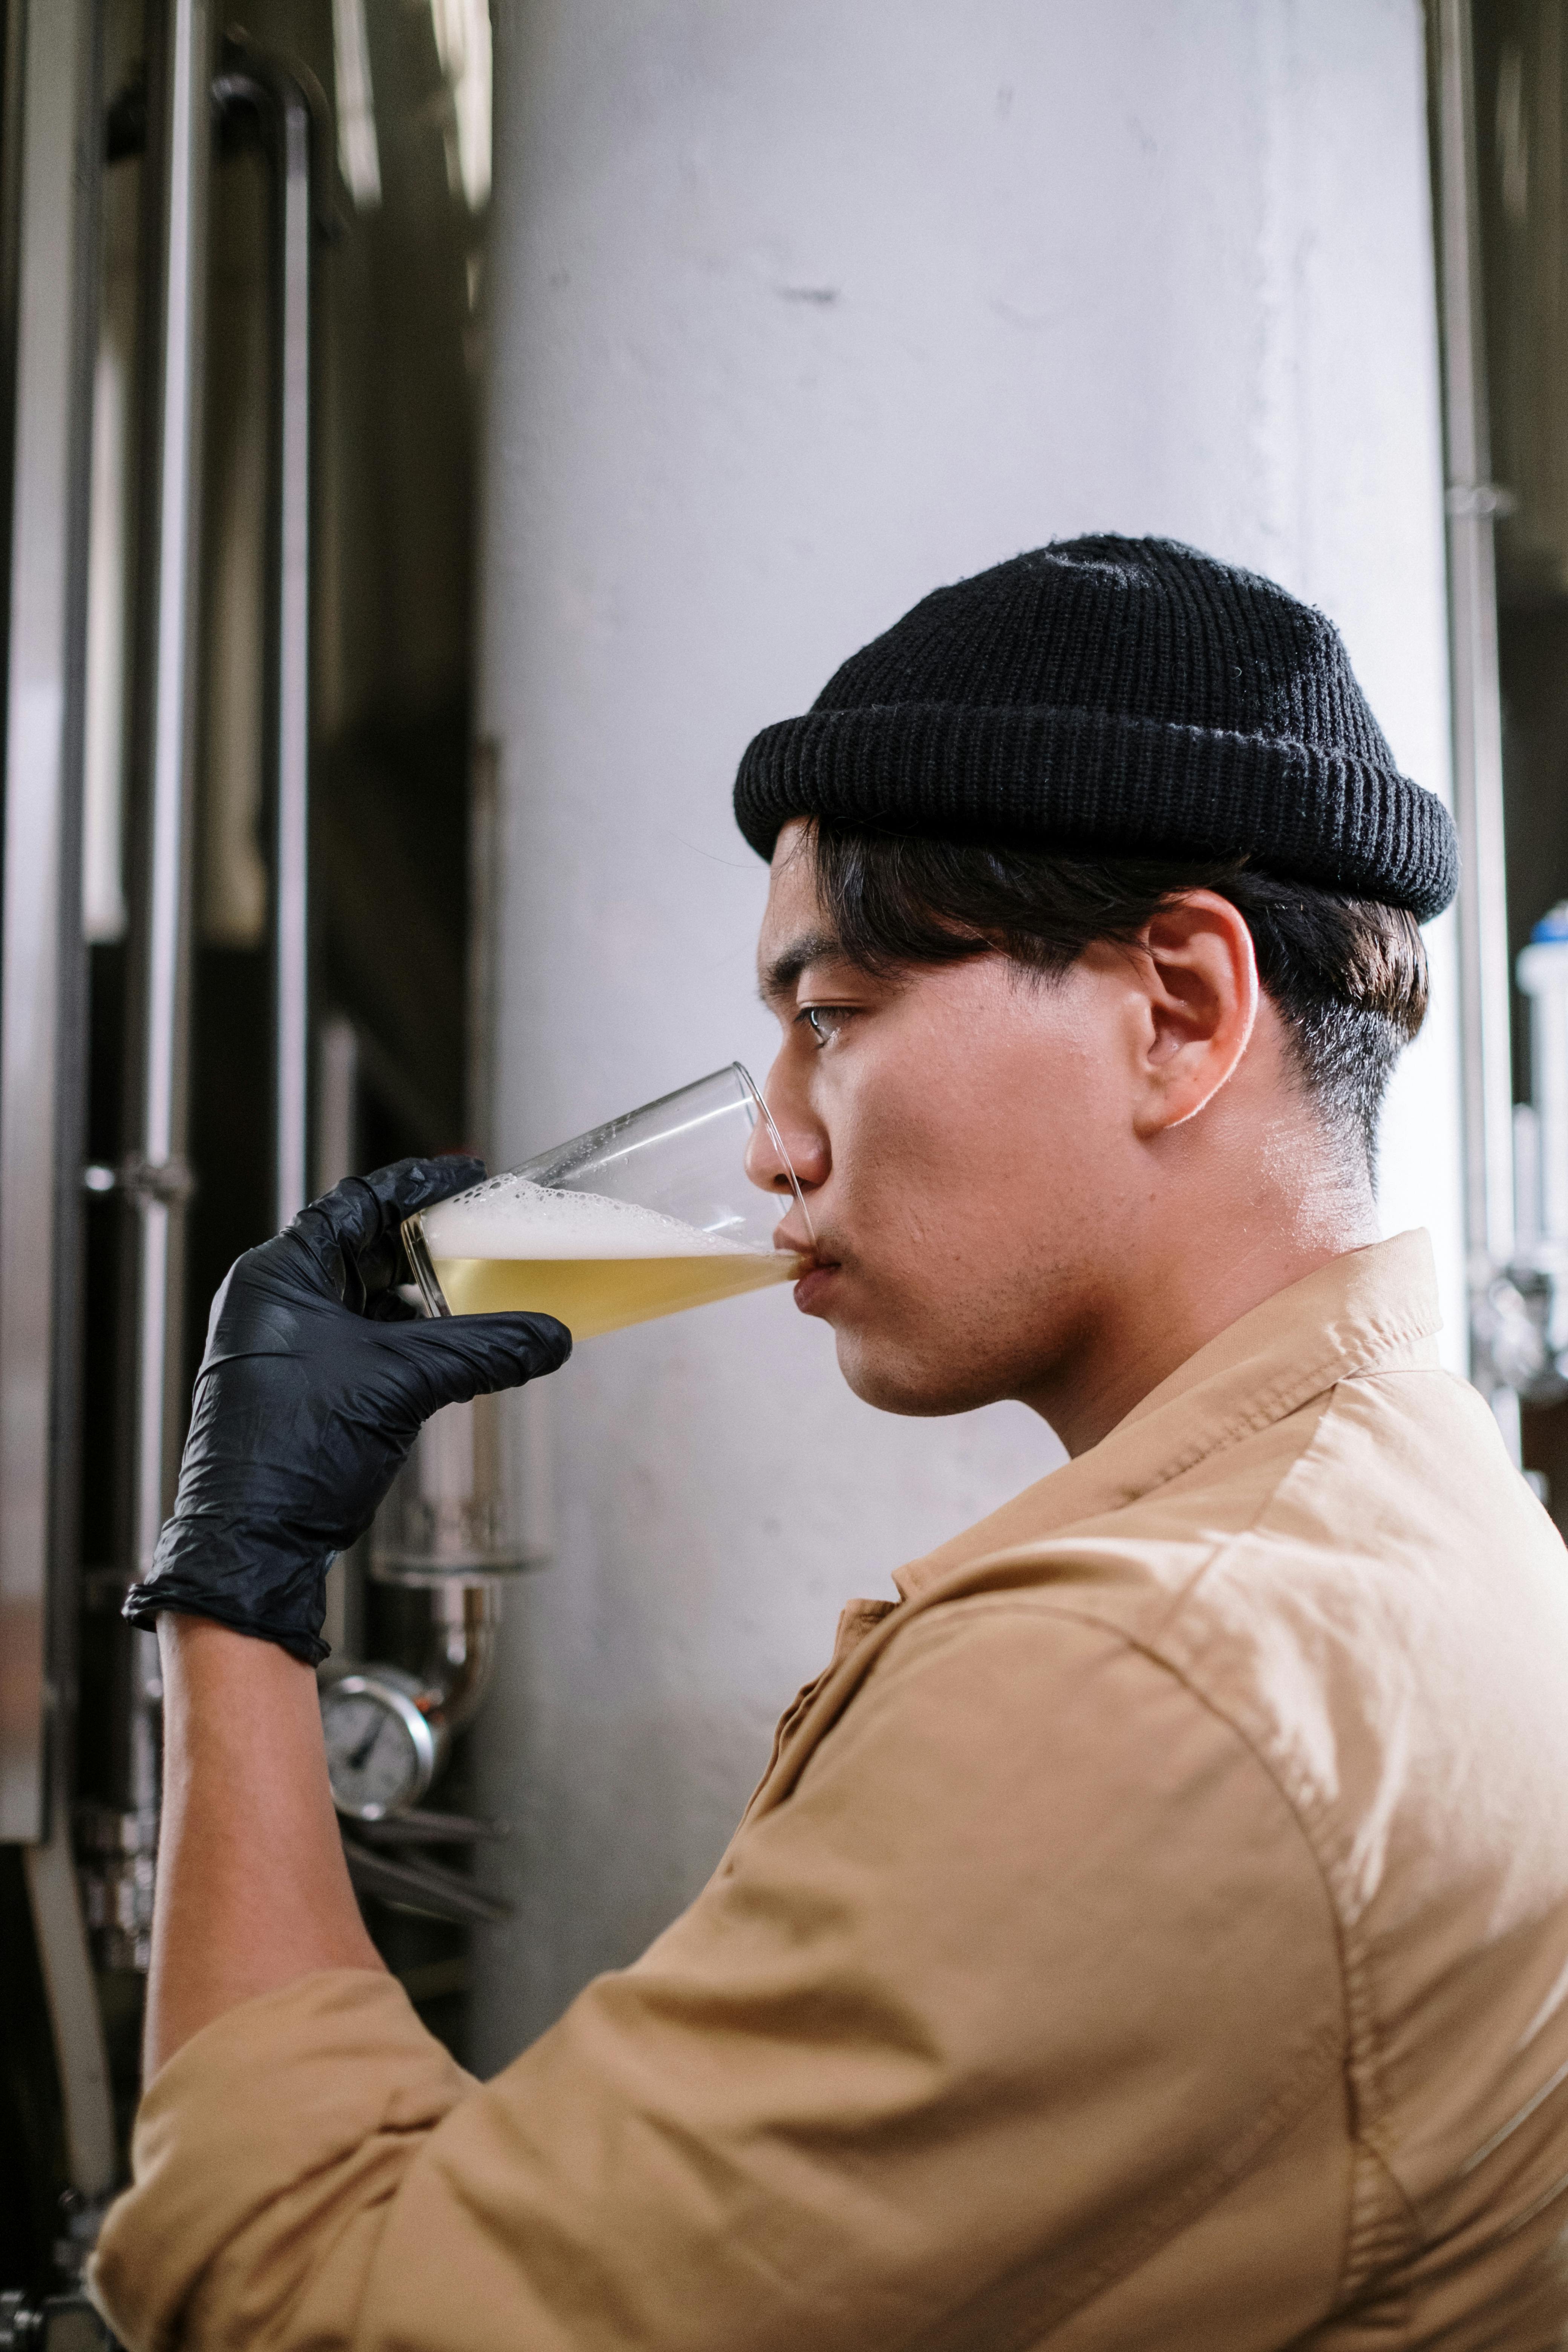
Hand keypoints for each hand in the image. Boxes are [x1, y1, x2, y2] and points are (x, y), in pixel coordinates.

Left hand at [123, 1158, 569, 1664]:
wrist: (253, 1543)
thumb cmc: (293, 1452)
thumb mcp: (403, 1383)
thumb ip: (483, 1351)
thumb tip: (550, 1337)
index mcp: (277, 1276)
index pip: (354, 1203)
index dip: (416, 1185)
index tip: (465, 1174)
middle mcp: (272, 1303)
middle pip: (358, 1246)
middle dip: (421, 1241)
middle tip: (478, 1229)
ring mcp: (281, 1346)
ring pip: (360, 1298)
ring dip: (415, 1293)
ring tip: (472, 1286)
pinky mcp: (297, 1386)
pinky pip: (358, 1340)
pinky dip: (402, 1336)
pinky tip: (445, 1347)